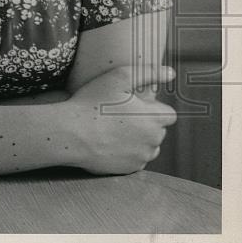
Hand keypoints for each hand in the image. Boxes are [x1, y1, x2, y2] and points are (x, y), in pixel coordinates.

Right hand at [62, 65, 176, 175]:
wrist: (71, 134)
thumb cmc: (92, 103)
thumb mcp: (118, 78)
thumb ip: (148, 73)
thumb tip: (170, 73)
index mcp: (154, 118)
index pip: (169, 114)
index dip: (152, 108)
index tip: (134, 105)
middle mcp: (153, 140)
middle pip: (158, 131)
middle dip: (145, 123)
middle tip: (119, 115)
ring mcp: (141, 157)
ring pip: (149, 147)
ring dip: (139, 139)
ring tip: (114, 129)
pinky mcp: (129, 169)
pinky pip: (136, 160)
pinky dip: (127, 153)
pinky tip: (109, 143)